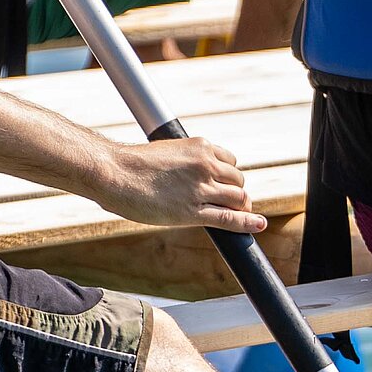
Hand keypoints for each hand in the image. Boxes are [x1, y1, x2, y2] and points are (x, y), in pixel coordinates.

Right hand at [89, 136, 265, 234]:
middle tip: (228, 203)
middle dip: (235, 192)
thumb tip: (186, 175)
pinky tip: (257, 224)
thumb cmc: (132, 164)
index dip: (228, 176)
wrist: (114, 172)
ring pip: (238, 198)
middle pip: (237, 181)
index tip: (223, 184)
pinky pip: (229, 218)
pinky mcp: (193, 211)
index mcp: (200, 147)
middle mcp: (206, 165)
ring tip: (237, 214)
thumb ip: (184, 161)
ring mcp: (201, 189)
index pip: (230, 161)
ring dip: (239, 206)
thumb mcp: (167, 152)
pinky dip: (246, 222)